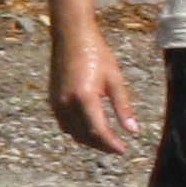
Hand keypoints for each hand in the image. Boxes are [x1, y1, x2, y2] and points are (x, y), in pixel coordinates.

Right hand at [49, 30, 136, 154]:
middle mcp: (66, 103)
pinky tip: (89, 129)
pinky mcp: (53, 99)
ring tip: (106, 140)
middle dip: (101, 145)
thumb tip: (132, 130)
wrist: (72, 36)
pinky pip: (64, 124)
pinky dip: (77, 131)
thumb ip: (123, 107)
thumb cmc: (96, 54)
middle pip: (84, 136)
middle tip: (117, 148)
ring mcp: (57, 102)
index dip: (111, 144)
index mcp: (84, 98)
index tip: (123, 150)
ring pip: (72, 132)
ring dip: (88, 140)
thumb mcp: (115, 79)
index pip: (98, 131)